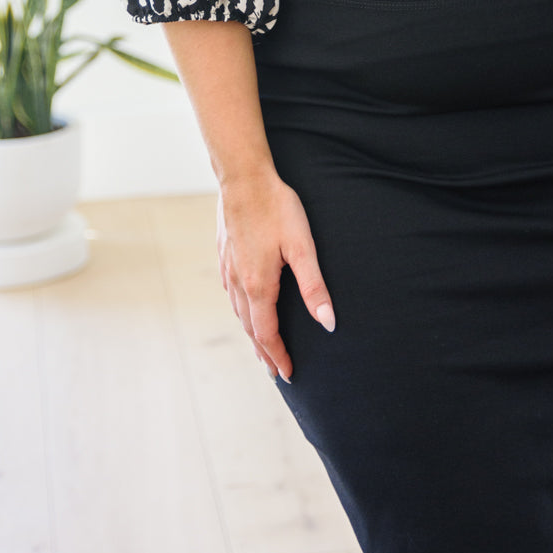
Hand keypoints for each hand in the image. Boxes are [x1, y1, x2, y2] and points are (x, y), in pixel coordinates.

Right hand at [216, 173, 335, 384]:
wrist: (243, 178)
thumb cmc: (276, 208)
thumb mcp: (302, 247)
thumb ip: (314, 287)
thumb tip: (327, 324)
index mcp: (258, 286)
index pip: (268, 334)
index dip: (278, 356)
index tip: (288, 375)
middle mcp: (238, 283)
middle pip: (250, 329)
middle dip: (264, 352)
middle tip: (274, 372)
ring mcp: (228, 269)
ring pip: (238, 312)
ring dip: (251, 334)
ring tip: (261, 347)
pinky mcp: (224, 255)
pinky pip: (230, 294)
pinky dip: (240, 311)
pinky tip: (243, 307)